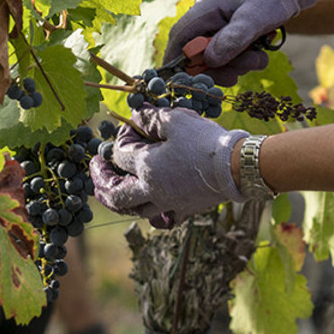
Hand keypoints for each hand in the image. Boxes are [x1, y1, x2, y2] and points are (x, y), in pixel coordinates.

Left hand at [89, 107, 246, 225]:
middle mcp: (152, 191)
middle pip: (115, 196)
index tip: (132, 126)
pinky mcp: (185, 209)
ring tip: (113, 190)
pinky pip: (161, 218)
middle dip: (100, 183)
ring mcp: (169, 204)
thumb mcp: (175, 120)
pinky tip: (150, 203)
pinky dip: (149, 212)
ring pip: (135, 211)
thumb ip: (150, 117)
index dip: (121, 137)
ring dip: (119, 200)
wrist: (237, 167)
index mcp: (146, 168)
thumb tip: (135, 116)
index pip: (119, 155)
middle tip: (95, 169)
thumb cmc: (205, 141)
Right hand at [163, 0, 320, 76]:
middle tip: (239, 75)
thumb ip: (233, 38)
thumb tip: (210, 60)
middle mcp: (208, 12)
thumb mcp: (257, 17)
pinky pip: (228, 50)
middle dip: (219, 67)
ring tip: (259, 59)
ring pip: (215, 54)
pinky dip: (242, 58)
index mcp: (207, 4)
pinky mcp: (230, 27)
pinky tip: (259, 54)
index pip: (180, 35)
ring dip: (235, 64)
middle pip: (198, 50)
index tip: (185, 82)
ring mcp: (218, 20)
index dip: (178, 60)